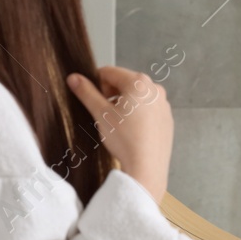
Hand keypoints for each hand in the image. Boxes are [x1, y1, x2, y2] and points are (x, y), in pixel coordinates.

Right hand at [66, 66, 172, 205]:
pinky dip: (137, 115)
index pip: (109, 72)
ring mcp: (163, 104)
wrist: (147, 167)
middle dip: (110, 95)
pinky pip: (148, 110)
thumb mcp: (101, 114)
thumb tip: (74, 78)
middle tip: (103, 114)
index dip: (95, 84)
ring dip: (123, 105)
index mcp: (139, 83)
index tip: (91, 99)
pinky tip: (130, 131)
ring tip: (117, 125)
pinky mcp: (166, 119)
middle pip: (124, 82)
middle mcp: (155, 89)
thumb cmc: (125, 140)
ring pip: (136, 97)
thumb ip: (86, 92)